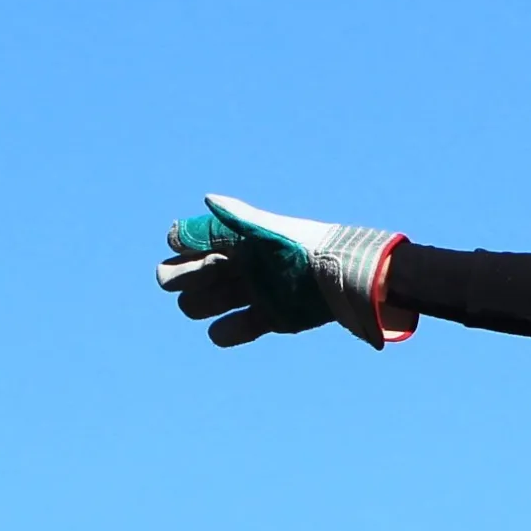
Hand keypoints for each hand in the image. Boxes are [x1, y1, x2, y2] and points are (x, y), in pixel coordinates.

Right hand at [155, 195, 411, 348]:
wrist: (347, 281)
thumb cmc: (307, 250)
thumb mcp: (270, 233)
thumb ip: (239, 219)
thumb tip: (207, 198)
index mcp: (241, 239)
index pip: (195, 241)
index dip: (183, 246)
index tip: (183, 250)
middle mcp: (246, 264)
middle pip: (196, 273)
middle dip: (184, 277)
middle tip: (188, 282)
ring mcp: (258, 291)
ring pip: (211, 301)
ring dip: (200, 304)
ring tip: (204, 306)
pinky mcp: (274, 317)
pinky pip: (239, 328)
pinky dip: (227, 332)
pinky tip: (221, 331)